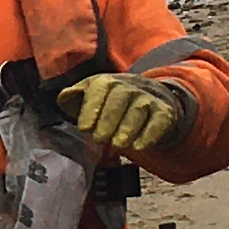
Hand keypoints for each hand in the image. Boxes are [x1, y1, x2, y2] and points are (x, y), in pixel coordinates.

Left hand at [64, 73, 187, 157]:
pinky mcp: (164, 112)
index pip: (100, 88)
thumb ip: (73, 98)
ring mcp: (147, 98)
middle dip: (108, 119)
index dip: (91, 107)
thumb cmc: (110, 102)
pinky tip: (139, 147)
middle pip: (120, 97)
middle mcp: (129, 86)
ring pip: (139, 109)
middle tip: (100, 138)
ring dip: (127, 128)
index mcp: (107, 81)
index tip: (85, 128)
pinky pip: (158, 120)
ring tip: (118, 145)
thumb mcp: (89, 97)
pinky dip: (149, 134)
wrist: (148, 99)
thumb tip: (65, 96)